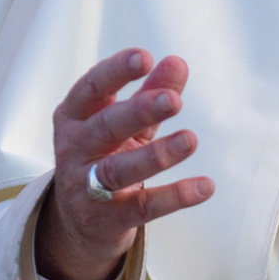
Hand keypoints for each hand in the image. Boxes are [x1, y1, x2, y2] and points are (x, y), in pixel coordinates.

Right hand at [35, 48, 214, 279]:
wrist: (79, 222)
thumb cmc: (105, 156)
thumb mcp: (127, 125)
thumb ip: (150, 93)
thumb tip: (178, 62)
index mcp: (74, 117)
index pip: (91, 89)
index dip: (115, 72)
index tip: (144, 57)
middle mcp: (74, 149)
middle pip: (105, 127)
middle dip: (139, 111)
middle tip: (174, 100)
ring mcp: (85, 187)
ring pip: (119, 169)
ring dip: (156, 155)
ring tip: (190, 139)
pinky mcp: (105, 219)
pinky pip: (142, 207)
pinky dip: (175, 197)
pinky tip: (204, 186)